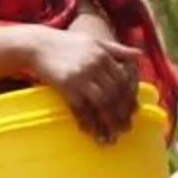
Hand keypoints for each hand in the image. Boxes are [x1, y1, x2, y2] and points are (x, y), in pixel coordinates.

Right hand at [30, 27, 141, 143]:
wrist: (37, 45)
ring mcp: (80, 76)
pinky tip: (91, 132)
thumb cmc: (67, 43)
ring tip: (112, 136)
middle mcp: (94, 65)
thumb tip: (140, 55)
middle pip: (114, 94)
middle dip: (121, 114)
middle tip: (125, 129)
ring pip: (101, 103)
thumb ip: (117, 49)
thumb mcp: (94, 41)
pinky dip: (87, 121)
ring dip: (108, 122)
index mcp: (103, 55)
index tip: (133, 113)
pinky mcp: (66, 86)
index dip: (129, 98)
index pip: (123, 80)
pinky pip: (80, 108)